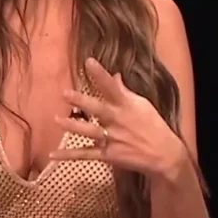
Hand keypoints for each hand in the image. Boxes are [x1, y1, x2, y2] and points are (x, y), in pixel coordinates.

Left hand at [50, 57, 187, 180]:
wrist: (164, 154)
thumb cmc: (153, 125)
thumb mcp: (142, 105)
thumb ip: (125, 91)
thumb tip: (114, 76)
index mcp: (126, 106)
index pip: (111, 86)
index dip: (100, 74)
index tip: (89, 61)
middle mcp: (118, 121)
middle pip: (98, 109)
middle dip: (82, 101)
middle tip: (65, 93)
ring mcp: (112, 139)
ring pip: (89, 131)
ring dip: (73, 126)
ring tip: (57, 119)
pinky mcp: (109, 155)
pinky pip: (86, 154)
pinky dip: (69, 155)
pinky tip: (53, 154)